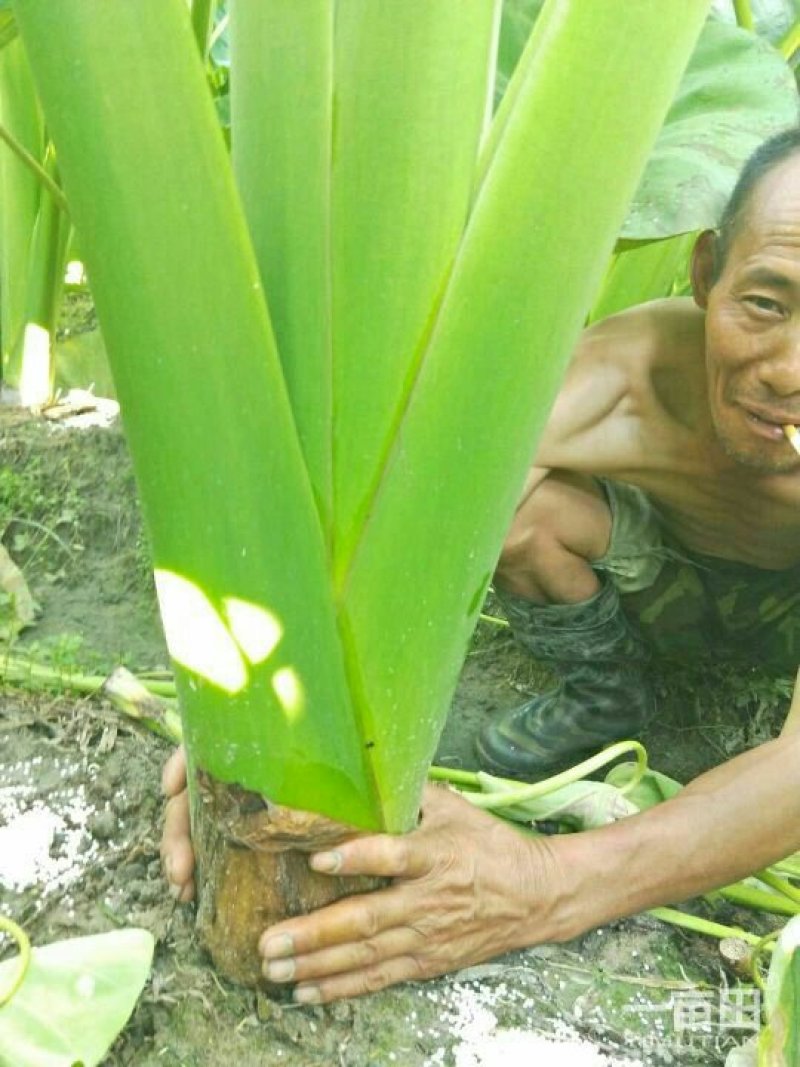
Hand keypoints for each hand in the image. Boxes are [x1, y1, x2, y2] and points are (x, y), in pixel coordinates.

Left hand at [160, 747, 567, 1001]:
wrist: (535, 894)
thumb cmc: (487, 843)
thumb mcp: (456, 807)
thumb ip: (412, 794)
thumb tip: (364, 771)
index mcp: (435, 855)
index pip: (394, 855)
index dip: (357, 858)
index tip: (319, 858)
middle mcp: (428, 900)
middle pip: (367, 919)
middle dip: (314, 933)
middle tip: (268, 941)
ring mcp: (427, 936)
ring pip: (365, 955)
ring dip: (317, 966)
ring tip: (274, 970)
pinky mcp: (428, 961)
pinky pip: (380, 978)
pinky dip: (343, 988)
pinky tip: (309, 992)